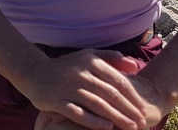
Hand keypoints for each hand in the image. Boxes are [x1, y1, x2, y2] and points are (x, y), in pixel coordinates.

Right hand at [17, 49, 152, 129]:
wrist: (35, 73)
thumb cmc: (67, 67)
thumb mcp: (87, 56)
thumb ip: (111, 58)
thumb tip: (135, 66)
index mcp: (90, 61)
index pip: (118, 81)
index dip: (133, 97)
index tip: (143, 110)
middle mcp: (80, 73)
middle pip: (110, 95)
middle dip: (129, 110)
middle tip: (141, 123)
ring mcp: (67, 87)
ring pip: (98, 105)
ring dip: (117, 118)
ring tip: (130, 127)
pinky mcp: (56, 100)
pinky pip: (79, 113)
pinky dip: (94, 121)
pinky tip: (108, 127)